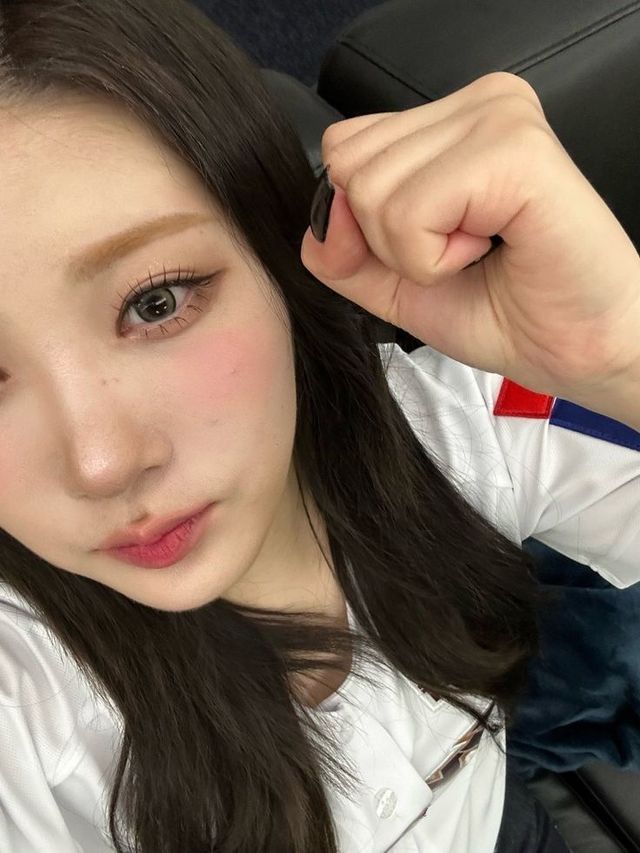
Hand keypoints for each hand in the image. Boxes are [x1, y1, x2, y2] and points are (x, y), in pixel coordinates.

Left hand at [300, 72, 639, 401]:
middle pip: (348, 166)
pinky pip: (408, 212)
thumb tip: (320, 215)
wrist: (578, 353)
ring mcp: (498, 117)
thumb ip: (342, 249)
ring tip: (478, 253)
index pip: (345, 148)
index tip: (434, 249)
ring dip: (415, 254)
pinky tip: (490, 250)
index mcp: (454, 121)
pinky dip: (433, 260)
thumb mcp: (397, 283)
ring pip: (370, 192)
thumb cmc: (510, 313)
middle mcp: (478, 102)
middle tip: (461, 254)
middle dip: (389, 241)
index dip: (364, 224)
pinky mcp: (515, 151)